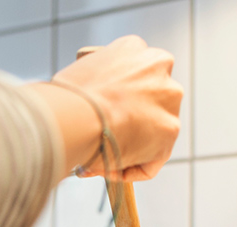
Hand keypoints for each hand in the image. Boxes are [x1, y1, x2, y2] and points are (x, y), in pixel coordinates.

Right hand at [52, 35, 182, 180]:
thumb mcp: (80, 75)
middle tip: (101, 139)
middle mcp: (158, 66)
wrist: (77, 115)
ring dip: (130, 147)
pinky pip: (152, 159)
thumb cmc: (66, 98)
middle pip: (148, 100)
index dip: (117, 100)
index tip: (100, 116)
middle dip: (128, 122)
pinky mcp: (170, 130)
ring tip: (100, 158)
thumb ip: (96, 86)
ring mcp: (168, 97)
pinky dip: (131, 169)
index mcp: (133, 48)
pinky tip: (108, 169)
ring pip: (152, 130)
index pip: (133, 75)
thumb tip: (90, 110)